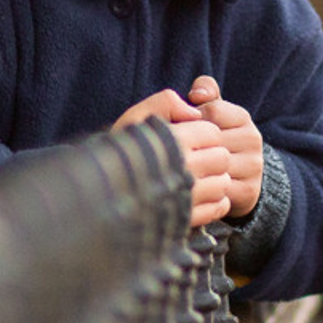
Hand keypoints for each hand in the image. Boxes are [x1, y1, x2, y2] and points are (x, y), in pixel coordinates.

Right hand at [113, 89, 230, 225]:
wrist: (98, 191)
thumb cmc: (120, 148)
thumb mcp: (137, 115)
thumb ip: (166, 102)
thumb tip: (195, 112)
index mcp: (170, 141)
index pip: (212, 132)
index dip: (205, 132)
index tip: (192, 137)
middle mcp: (180, 170)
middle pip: (222, 158)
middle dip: (213, 154)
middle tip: (197, 157)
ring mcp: (184, 198)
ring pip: (223, 184)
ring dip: (215, 179)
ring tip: (196, 176)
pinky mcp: (186, 220)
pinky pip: (219, 207)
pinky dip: (215, 201)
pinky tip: (199, 195)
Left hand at [188, 75, 263, 218]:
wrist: (240, 177)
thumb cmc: (217, 138)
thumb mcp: (213, 111)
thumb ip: (206, 91)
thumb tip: (197, 94)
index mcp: (242, 117)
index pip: (210, 111)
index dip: (192, 121)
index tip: (187, 129)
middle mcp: (252, 139)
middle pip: (211, 139)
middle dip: (192, 146)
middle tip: (181, 152)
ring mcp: (253, 166)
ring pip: (214, 165)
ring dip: (196, 168)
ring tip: (186, 168)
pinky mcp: (249, 191)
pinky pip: (219, 189)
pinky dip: (203, 188)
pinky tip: (196, 185)